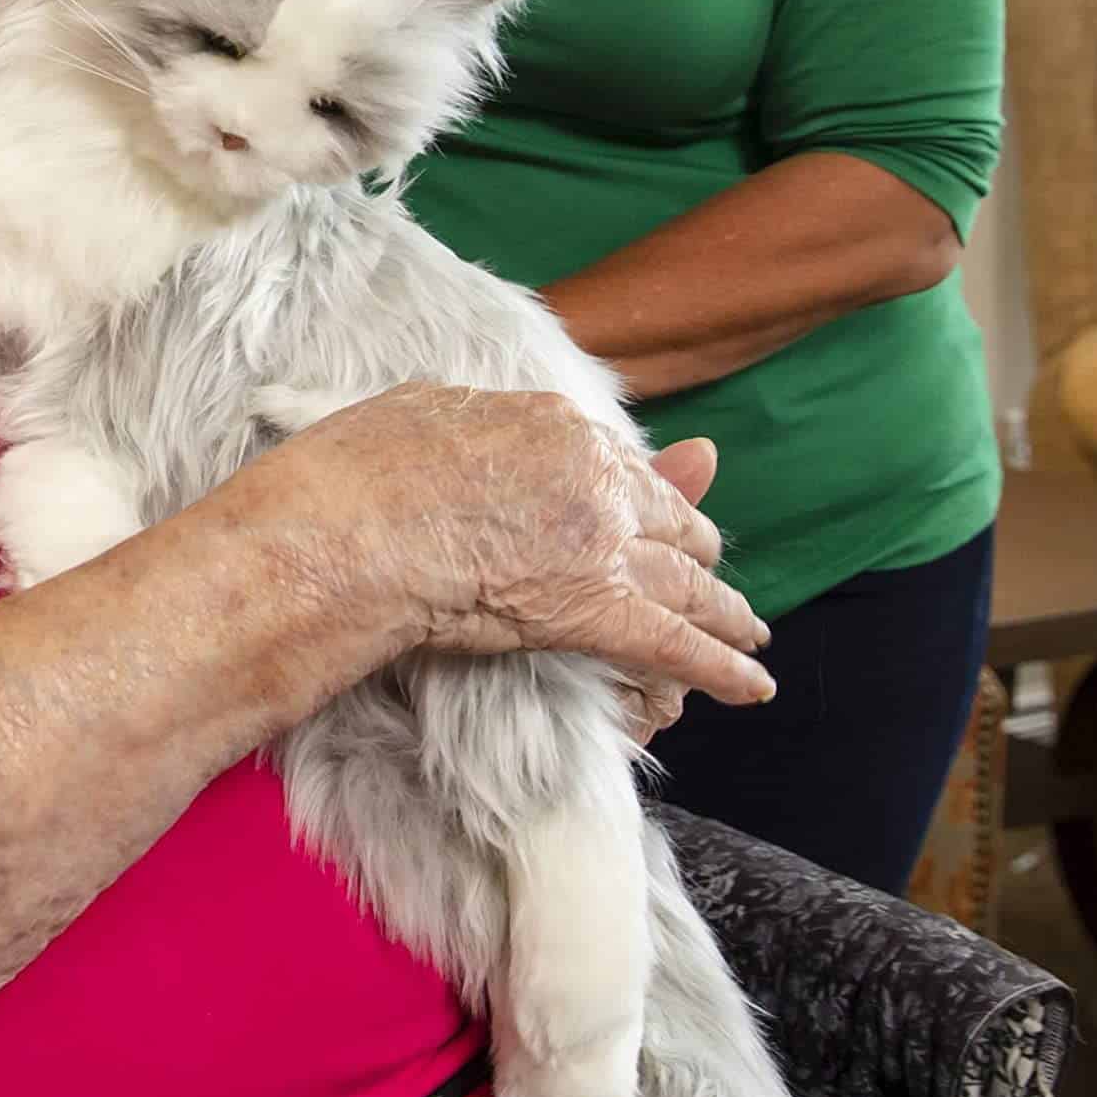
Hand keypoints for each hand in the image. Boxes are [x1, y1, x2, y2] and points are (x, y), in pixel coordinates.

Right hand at [244, 396, 769, 706]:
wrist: (342, 535)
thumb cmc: (354, 476)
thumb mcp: (417, 410)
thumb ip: (471, 416)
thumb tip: (484, 420)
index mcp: (552, 424)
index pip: (612, 462)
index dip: (631, 493)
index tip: (641, 510)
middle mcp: (593, 477)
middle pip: (666, 517)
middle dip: (694, 547)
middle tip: (709, 571)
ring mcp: (602, 543)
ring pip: (687, 581)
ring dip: (725, 610)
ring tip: (749, 632)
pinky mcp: (599, 611)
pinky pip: (679, 645)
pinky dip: (724, 668)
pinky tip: (754, 685)